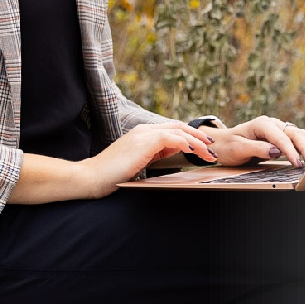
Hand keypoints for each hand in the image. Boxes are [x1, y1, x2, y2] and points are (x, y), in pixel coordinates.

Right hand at [76, 121, 217, 196]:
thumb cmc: (112, 174)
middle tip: (212, 148)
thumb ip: (154, 154)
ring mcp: (144, 134)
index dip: (191, 136)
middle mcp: (144, 130)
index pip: (172, 129)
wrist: (92, 176)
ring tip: (209, 153)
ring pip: (179, 131)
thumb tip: (172, 153)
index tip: (204, 147)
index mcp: (143, 134)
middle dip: (199, 136)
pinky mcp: (145, 141)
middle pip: (179, 127)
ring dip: (197, 142)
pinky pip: (172, 138)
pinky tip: (195, 151)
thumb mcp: (139, 162)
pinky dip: (187, 143)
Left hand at [207, 115, 304, 167]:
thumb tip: (276, 152)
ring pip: (300, 134)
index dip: (291, 151)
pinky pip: (298, 138)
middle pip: (295, 133)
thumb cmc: (228, 146)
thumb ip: (257, 149)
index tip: (297, 164)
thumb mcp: (238, 149)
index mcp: (262, 124)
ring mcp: (278, 128)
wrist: (223, 143)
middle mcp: (272, 124)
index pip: (282, 137)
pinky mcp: (281, 136)